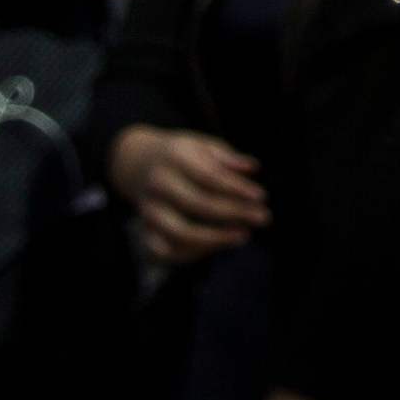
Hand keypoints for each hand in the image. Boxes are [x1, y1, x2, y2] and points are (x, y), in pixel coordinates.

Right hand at [111, 122, 272, 264]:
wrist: (137, 162)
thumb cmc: (182, 154)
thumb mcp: (203, 144)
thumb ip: (228, 157)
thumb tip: (253, 169)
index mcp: (175, 157)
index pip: (209, 176)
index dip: (237, 189)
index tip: (262, 197)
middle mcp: (158, 184)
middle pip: (198, 204)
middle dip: (234, 214)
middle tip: (263, 218)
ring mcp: (148, 209)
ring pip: (179, 233)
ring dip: (215, 239)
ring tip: (243, 236)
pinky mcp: (143, 229)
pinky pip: (162, 252)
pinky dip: (188, 255)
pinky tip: (215, 248)